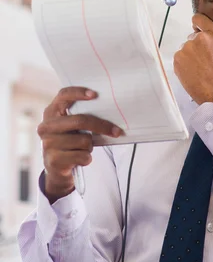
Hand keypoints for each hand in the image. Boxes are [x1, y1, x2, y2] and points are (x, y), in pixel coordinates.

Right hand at [37, 87, 123, 203]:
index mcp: (51, 113)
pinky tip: (79, 159)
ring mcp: (48, 143)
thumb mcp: (71, 127)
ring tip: (82, 149)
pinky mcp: (54, 160)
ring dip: (90, 146)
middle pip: (80, 120)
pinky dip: (87, 158)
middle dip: (102, 126)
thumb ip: (81, 117)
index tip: (95, 94)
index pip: (63, 96)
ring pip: (84, 141)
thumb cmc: (69, 142)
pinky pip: (83, 156)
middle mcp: (46, 126)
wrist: (56, 168)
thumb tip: (110, 112)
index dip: (79, 93)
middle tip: (117, 131)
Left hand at [173, 14, 212, 103]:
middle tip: (207, 57)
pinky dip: (184, 61)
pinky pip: (179, 56)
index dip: (199, 24)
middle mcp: (199, 38)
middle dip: (199, 42)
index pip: (198, 18)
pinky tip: (195, 69)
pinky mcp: (178, 60)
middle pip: (193, 34)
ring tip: (202, 65)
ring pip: (186, 45)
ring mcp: (186, 49)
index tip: (201, 30)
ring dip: (192, 52)